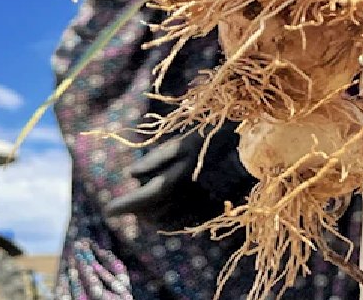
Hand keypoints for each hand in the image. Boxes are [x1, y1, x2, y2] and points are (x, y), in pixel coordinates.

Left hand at [105, 122, 255, 229]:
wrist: (255, 151)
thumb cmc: (218, 139)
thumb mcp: (185, 142)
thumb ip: (156, 158)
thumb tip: (130, 174)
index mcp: (177, 178)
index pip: (143, 198)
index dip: (124, 205)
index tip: (107, 210)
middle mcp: (186, 197)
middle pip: (153, 212)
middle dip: (137, 212)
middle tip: (124, 208)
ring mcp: (200, 206)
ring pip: (168, 220)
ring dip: (152, 218)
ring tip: (143, 213)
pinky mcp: (213, 210)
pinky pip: (185, 222)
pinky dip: (171, 221)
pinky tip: (167, 215)